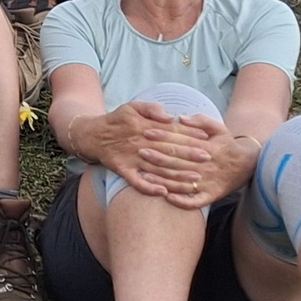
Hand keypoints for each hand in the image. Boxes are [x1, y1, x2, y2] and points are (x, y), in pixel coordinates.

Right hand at [72, 99, 203, 198]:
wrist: (91, 135)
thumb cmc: (116, 120)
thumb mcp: (131, 106)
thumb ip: (151, 108)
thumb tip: (170, 116)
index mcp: (143, 126)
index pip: (170, 131)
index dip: (189, 135)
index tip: (206, 140)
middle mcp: (139, 143)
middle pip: (168, 150)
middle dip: (189, 155)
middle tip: (208, 160)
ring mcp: (131, 158)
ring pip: (157, 169)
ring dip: (176, 175)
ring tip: (194, 181)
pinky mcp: (122, 170)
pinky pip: (136, 182)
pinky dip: (149, 188)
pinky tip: (164, 193)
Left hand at [139, 112, 258, 209]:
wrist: (248, 165)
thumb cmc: (227, 144)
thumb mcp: (219, 128)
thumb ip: (200, 121)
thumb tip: (180, 117)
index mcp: (208, 148)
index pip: (182, 141)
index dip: (164, 136)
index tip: (147, 132)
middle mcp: (207, 165)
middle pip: (179, 162)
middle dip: (158, 156)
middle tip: (140, 151)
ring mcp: (209, 182)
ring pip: (183, 182)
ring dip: (163, 180)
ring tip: (144, 175)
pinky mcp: (212, 196)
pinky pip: (195, 201)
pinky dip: (181, 201)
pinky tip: (166, 197)